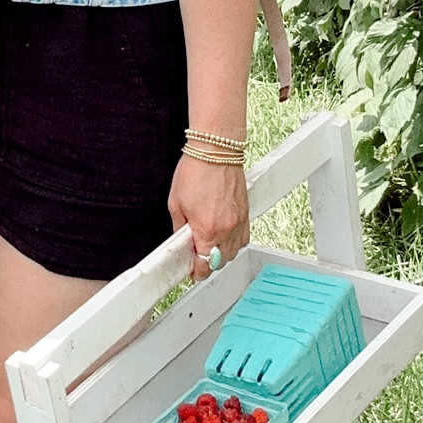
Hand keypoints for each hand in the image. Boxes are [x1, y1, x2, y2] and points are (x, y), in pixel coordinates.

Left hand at [168, 156, 249, 283]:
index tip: (191, 271)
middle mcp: (227, 229)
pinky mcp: (246, 213)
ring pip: (233, 252)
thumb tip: (182, 242)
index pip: (205, 266)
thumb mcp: (176, 203)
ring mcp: (239, 222)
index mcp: (207, 229)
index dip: (196, 272)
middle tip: (196, 254)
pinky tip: (223, 234)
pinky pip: (243, 238)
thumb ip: (180, 228)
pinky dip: (233, 241)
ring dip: (221, 253)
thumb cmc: (196, 171)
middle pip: (220, 262)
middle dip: (208, 262)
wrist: (216, 150)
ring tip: (209, 244)